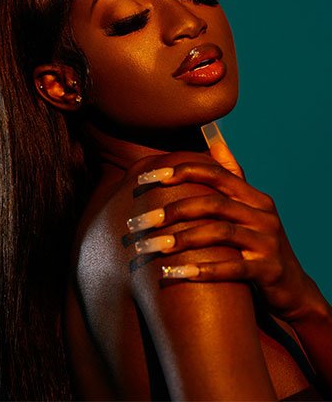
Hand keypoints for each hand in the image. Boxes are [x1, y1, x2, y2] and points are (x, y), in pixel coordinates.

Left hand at [127, 130, 325, 321]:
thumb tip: (216, 141)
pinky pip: (232, 267)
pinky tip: (174, 273)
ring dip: (181, 239)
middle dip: (172, 210)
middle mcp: (263, 215)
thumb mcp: (247, 211)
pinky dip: (202, 270)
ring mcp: (268, 242)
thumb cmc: (256, 245)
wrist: (291, 288)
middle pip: (213, 203)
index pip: (215, 174)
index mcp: (253, 197)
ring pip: (220, 233)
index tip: (145, 179)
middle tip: (138, 222)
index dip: (180, 172)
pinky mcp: (269, 269)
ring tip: (151, 248)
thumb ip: (231, 178)